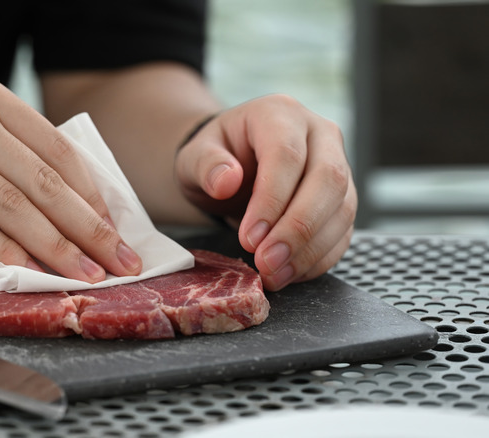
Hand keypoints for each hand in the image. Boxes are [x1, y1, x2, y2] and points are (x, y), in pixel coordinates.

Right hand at [0, 69, 141, 281]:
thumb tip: (47, 202)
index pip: (59, 149)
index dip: (92, 195)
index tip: (112, 228)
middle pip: (45, 181)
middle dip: (90, 229)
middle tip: (117, 261)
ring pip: (13, 206)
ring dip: (55, 249)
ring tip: (81, 276)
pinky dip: (0, 253)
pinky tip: (21, 272)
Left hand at [175, 94, 356, 290]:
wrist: (231, 166)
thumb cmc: (214, 158)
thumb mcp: (194, 156)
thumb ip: (205, 164)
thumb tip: (226, 181)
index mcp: (279, 114)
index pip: (287, 155)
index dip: (271, 200)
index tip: (249, 237)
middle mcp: (318, 134)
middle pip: (328, 180)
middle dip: (298, 229)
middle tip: (266, 262)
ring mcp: (337, 164)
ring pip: (342, 208)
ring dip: (310, 249)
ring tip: (275, 274)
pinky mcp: (342, 198)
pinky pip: (344, 230)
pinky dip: (319, 257)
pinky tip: (291, 273)